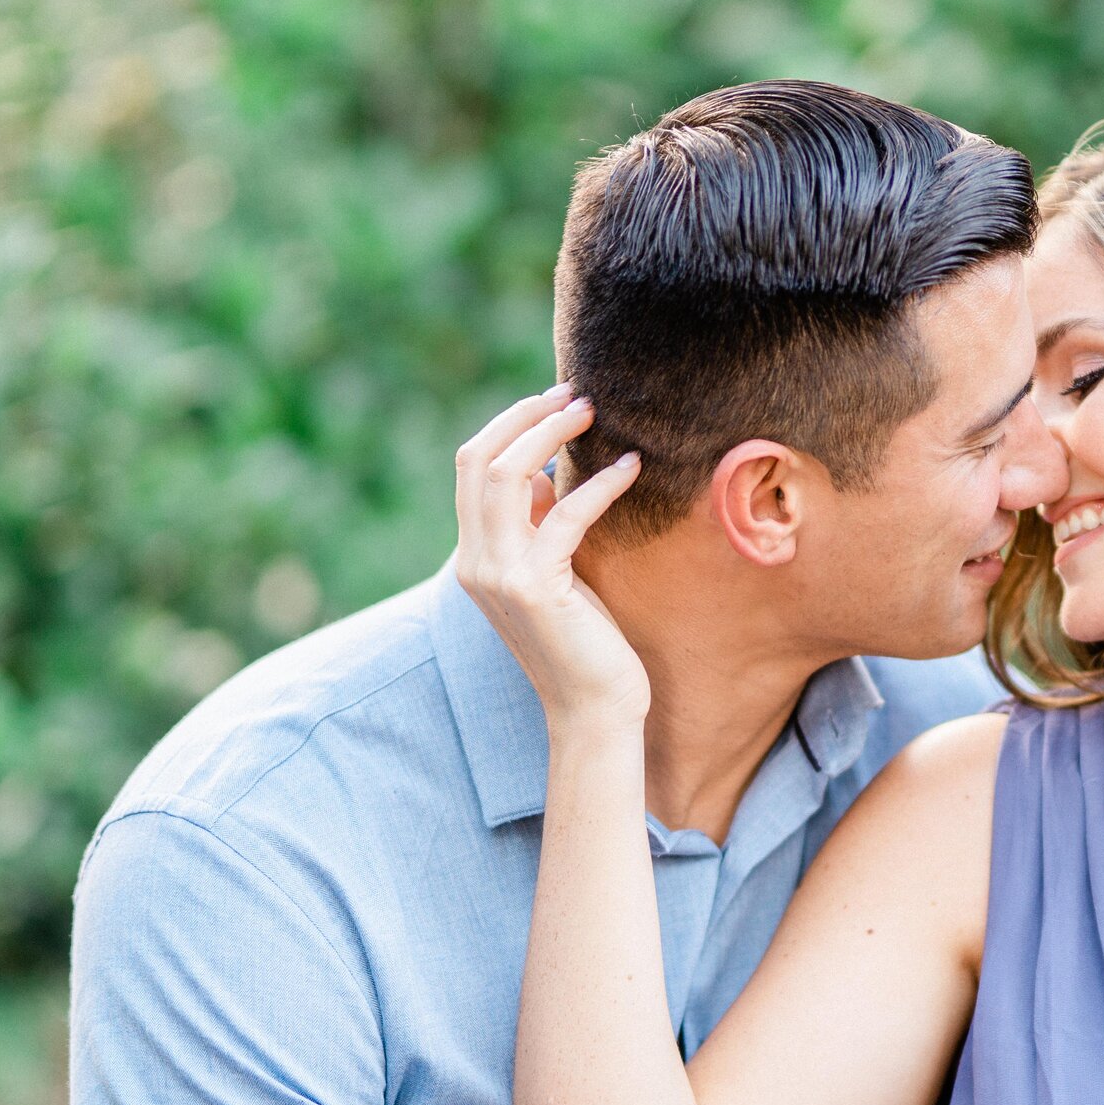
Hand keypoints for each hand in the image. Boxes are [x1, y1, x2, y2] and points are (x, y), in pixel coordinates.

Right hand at [454, 385, 649, 730]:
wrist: (593, 710)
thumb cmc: (584, 642)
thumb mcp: (552, 574)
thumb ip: (536, 527)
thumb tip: (541, 473)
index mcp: (474, 556)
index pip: (472, 468)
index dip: (509, 425)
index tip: (555, 401)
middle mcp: (475, 562)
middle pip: (479, 460)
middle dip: (525, 416)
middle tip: (576, 393)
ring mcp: (499, 575)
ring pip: (508, 476)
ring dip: (552, 434)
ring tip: (594, 413)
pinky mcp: (535, 588)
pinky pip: (565, 515)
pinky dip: (599, 484)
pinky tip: (631, 467)